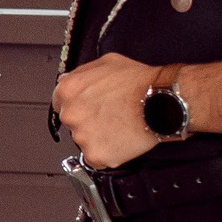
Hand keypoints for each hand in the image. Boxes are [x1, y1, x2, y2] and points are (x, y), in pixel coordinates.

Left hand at [52, 53, 161, 169]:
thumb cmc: (139, 82)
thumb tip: (68, 79)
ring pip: (84, 141)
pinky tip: (121, 140)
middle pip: (72, 123)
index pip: (60, 103)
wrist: (162, 101)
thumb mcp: (106, 63)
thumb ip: (81, 73)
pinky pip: (97, 159)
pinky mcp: (96, 154)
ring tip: (119, 126)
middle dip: (88, 121)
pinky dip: (108, 154)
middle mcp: (71, 114)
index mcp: (68, 90)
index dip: (78, 105)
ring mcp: (82, 136)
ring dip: (99, 137)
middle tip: (110, 116)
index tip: (89, 108)